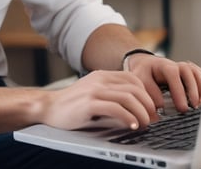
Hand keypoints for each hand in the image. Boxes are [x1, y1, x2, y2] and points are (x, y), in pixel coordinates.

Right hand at [40, 70, 157, 130]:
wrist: (48, 108)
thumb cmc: (72, 105)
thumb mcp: (94, 93)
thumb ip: (112, 95)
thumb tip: (138, 107)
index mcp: (102, 75)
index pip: (133, 79)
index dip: (146, 94)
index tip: (151, 108)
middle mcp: (100, 79)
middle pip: (135, 88)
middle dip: (148, 105)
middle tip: (152, 119)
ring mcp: (94, 90)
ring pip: (128, 97)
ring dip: (141, 113)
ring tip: (144, 124)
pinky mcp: (89, 103)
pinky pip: (115, 108)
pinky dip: (128, 117)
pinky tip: (132, 125)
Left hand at [124, 54, 200, 112]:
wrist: (148, 65)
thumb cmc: (144, 74)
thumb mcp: (140, 80)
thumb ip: (149, 92)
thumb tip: (161, 106)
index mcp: (164, 65)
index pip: (173, 74)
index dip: (179, 91)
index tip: (182, 108)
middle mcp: (177, 65)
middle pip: (190, 72)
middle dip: (193, 90)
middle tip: (193, 107)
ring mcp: (187, 67)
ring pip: (199, 74)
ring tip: (200, 105)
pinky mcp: (193, 73)